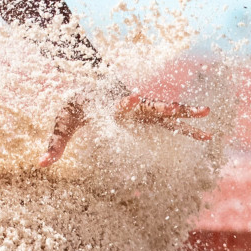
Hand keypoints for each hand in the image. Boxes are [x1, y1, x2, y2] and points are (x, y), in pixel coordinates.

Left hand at [38, 92, 210, 166]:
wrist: (87, 85)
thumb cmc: (75, 106)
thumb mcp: (62, 122)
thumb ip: (54, 143)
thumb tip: (42, 165)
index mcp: (110, 104)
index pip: (119, 104)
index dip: (125, 102)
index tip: (131, 98)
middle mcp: (131, 105)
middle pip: (152, 106)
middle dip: (168, 108)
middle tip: (188, 109)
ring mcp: (142, 110)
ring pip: (167, 113)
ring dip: (186, 116)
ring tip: (208, 120)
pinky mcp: (148, 115)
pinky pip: (171, 123)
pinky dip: (187, 128)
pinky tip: (205, 135)